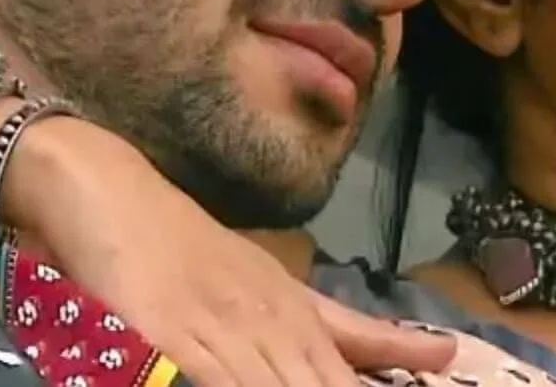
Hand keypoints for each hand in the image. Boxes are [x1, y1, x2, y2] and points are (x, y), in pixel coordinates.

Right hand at [6, 116, 455, 385]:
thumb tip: (375, 347)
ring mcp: (221, 325)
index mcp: (288, 302)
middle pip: (326, 376)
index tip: (447, 357)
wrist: (108, 189)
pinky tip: (261, 385)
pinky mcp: (169, 333)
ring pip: (282, 382)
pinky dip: (240, 385)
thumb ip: (315, 320)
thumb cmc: (176, 237)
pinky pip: (216, 376)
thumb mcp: (256, 279)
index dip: (396, 355)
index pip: (356, 341)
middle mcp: (266, 316)